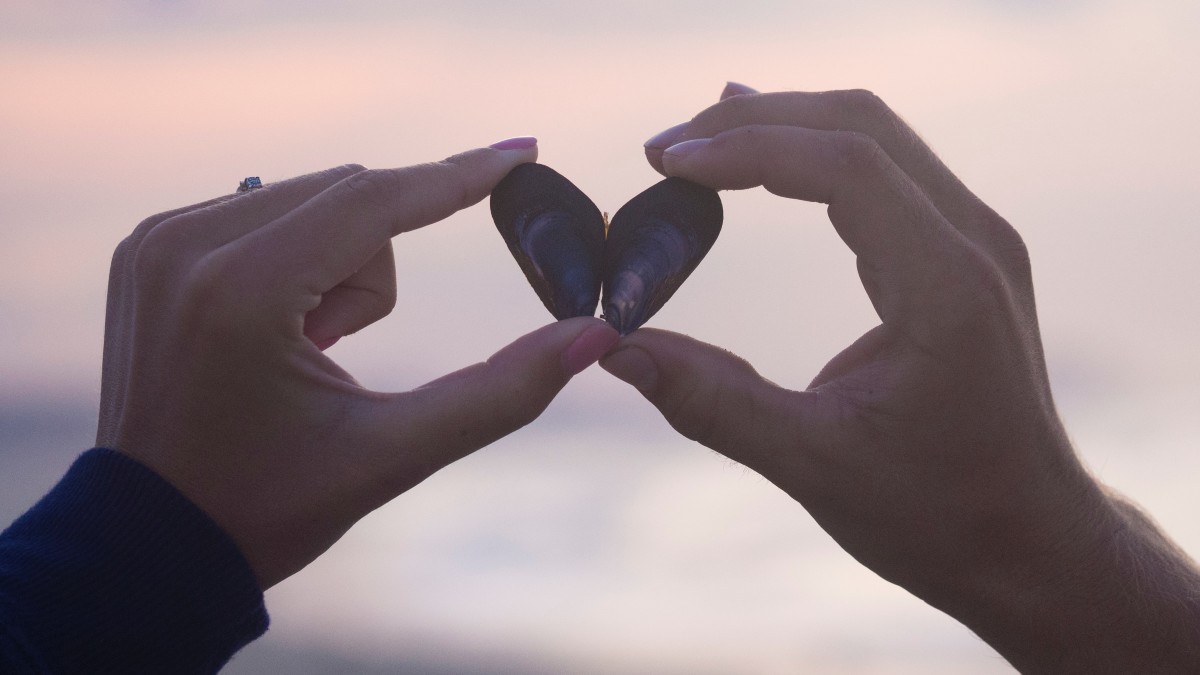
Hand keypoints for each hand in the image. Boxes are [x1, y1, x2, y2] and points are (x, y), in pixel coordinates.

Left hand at [98, 142, 618, 588]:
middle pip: (348, 195)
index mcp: (240, 293)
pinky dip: (295, 259)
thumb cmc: (267, 506)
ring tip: (303, 350)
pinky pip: (265, 210)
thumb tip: (593, 337)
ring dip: (336, 264)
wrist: (152, 540)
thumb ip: (501, 393)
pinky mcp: (148, 246)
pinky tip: (270, 332)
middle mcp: (186, 245)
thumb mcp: (392, 456)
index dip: (459, 177)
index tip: (524, 153)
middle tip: (336, 351)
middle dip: (374, 270)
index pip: (373, 200)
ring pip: (311, 198)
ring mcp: (157, 241)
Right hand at [603, 84, 1199, 670]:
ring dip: (783, 129)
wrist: (1029, 541)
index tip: (666, 163)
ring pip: (874, 138)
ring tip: (696, 142)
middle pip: (860, 125)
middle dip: (756, 121)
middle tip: (664, 147)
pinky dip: (814, 157)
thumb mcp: (812, 464)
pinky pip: (885, 173)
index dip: (748, 147)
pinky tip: (765, 159)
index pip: (846, 164)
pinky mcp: (961, 257)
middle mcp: (974, 244)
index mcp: (948, 287)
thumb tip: (613, 349)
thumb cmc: (936, 513)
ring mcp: (975, 243)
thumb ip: (710, 401)